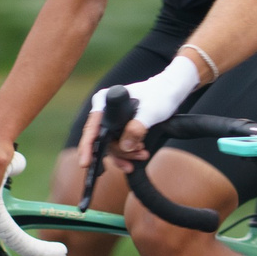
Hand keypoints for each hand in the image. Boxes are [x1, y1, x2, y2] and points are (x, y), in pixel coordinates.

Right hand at [84, 54, 202, 171]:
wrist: (171, 92)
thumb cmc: (160, 94)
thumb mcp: (150, 111)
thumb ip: (137, 127)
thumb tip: (124, 146)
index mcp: (104, 102)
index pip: (91, 128)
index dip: (87, 147)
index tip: (85, 163)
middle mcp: (104, 111)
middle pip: (101, 141)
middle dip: (119, 152)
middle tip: (138, 154)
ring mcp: (112, 121)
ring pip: (111, 146)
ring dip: (127, 154)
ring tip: (143, 153)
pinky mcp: (121, 128)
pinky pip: (119, 146)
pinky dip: (129, 154)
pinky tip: (140, 155)